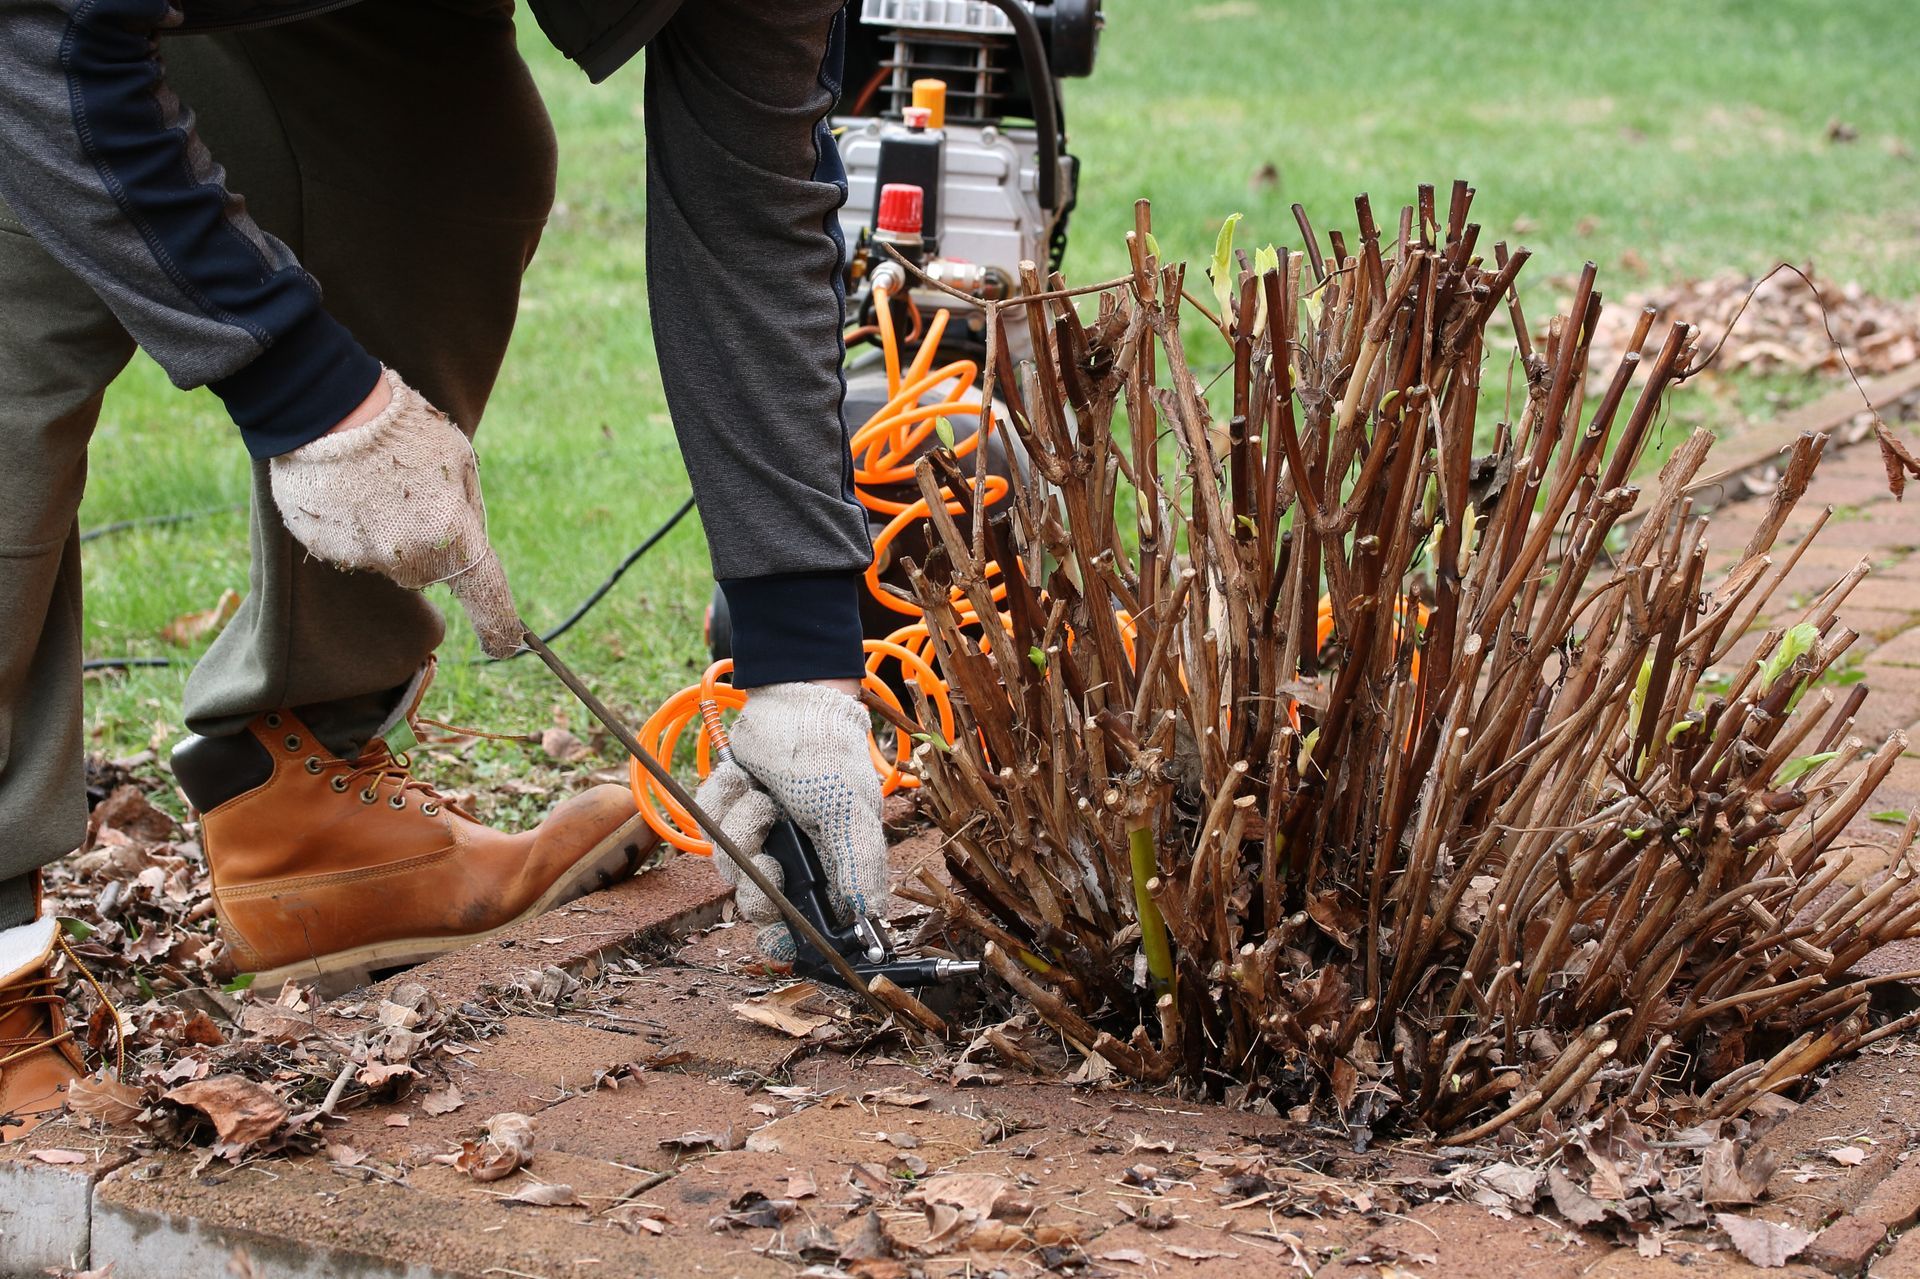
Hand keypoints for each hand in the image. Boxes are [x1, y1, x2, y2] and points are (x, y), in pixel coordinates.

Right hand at [268, 368, 522, 657]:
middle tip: (412, 492)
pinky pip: (348, 545)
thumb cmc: (407, 429)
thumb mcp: (462, 464)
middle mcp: (408, 559)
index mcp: (453, 538)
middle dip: (428, 542)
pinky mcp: (323, 547)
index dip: (500, 627)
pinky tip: (345, 485)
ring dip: (386, 530)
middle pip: (429, 570)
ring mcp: (362, 557)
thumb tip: (467, 549)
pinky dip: (351, 522)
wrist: (329, 407)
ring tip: (373, 480)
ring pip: (387, 558)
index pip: (485, 599)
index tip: (506, 644)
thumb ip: (469, 514)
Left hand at [692, 682, 886, 960]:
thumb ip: (859, 865)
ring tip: (762, 797)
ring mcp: (756, 835)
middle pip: (759, 904)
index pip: (804, 924)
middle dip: (758, 885)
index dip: (787, 940)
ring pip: (729, 864)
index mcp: (826, 867)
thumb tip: (871, 915)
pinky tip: (744, 780)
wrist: (794, 704)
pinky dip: (724, 801)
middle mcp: (790, 858)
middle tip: (765, 862)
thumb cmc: (830, 758)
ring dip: (743, 827)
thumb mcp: (851, 813)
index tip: (777, 941)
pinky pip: (709, 828)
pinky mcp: (727, 811)